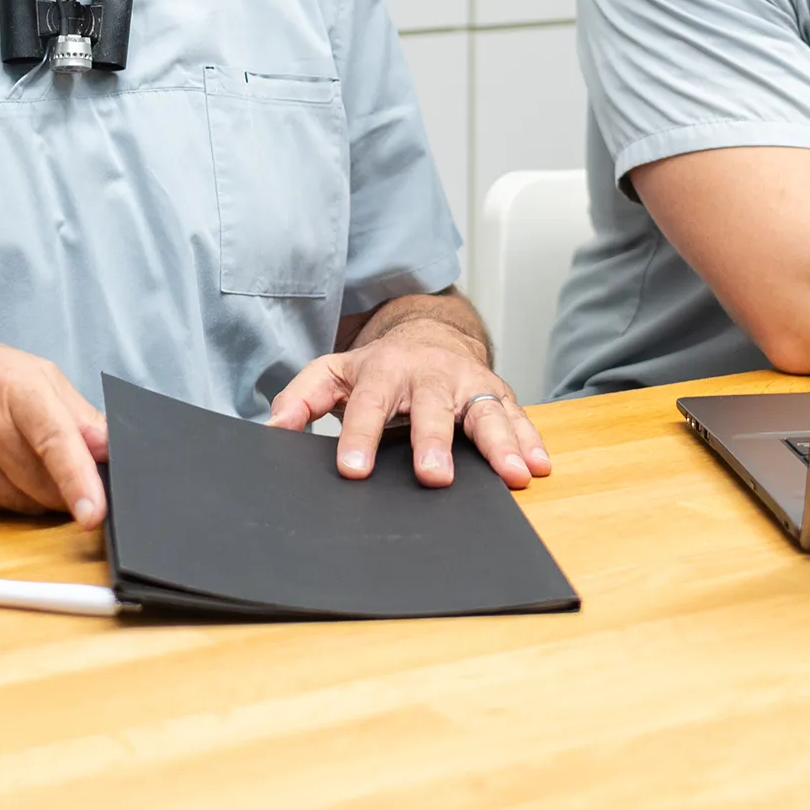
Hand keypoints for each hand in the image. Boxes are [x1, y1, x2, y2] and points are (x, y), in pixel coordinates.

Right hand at [0, 328, 108, 526]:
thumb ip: (76, 412)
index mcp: (11, 388)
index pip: (54, 440)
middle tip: (54, 454)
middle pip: (48, 484)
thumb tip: (113, 448)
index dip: (78, 479)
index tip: (94, 514)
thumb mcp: (26, 370)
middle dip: (66, 481)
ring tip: (8, 447)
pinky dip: (3, 495)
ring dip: (35, 489)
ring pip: (27, 505)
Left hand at [267, 316, 551, 489]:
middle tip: (434, 475)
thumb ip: (302, 398)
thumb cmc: (380, 366)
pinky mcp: (499, 394)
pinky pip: (518, 417)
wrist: (429, 334)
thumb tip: (271, 429)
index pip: (369, 405)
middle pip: (433, 407)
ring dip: (500, 444)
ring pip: (486, 411)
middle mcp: (431, 374)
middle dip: (434, 440)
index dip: (359, 436)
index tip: (353, 469)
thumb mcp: (334, 372)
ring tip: (512, 475)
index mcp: (385, 370)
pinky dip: (530, 441)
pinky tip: (537, 466)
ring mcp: (469, 383)